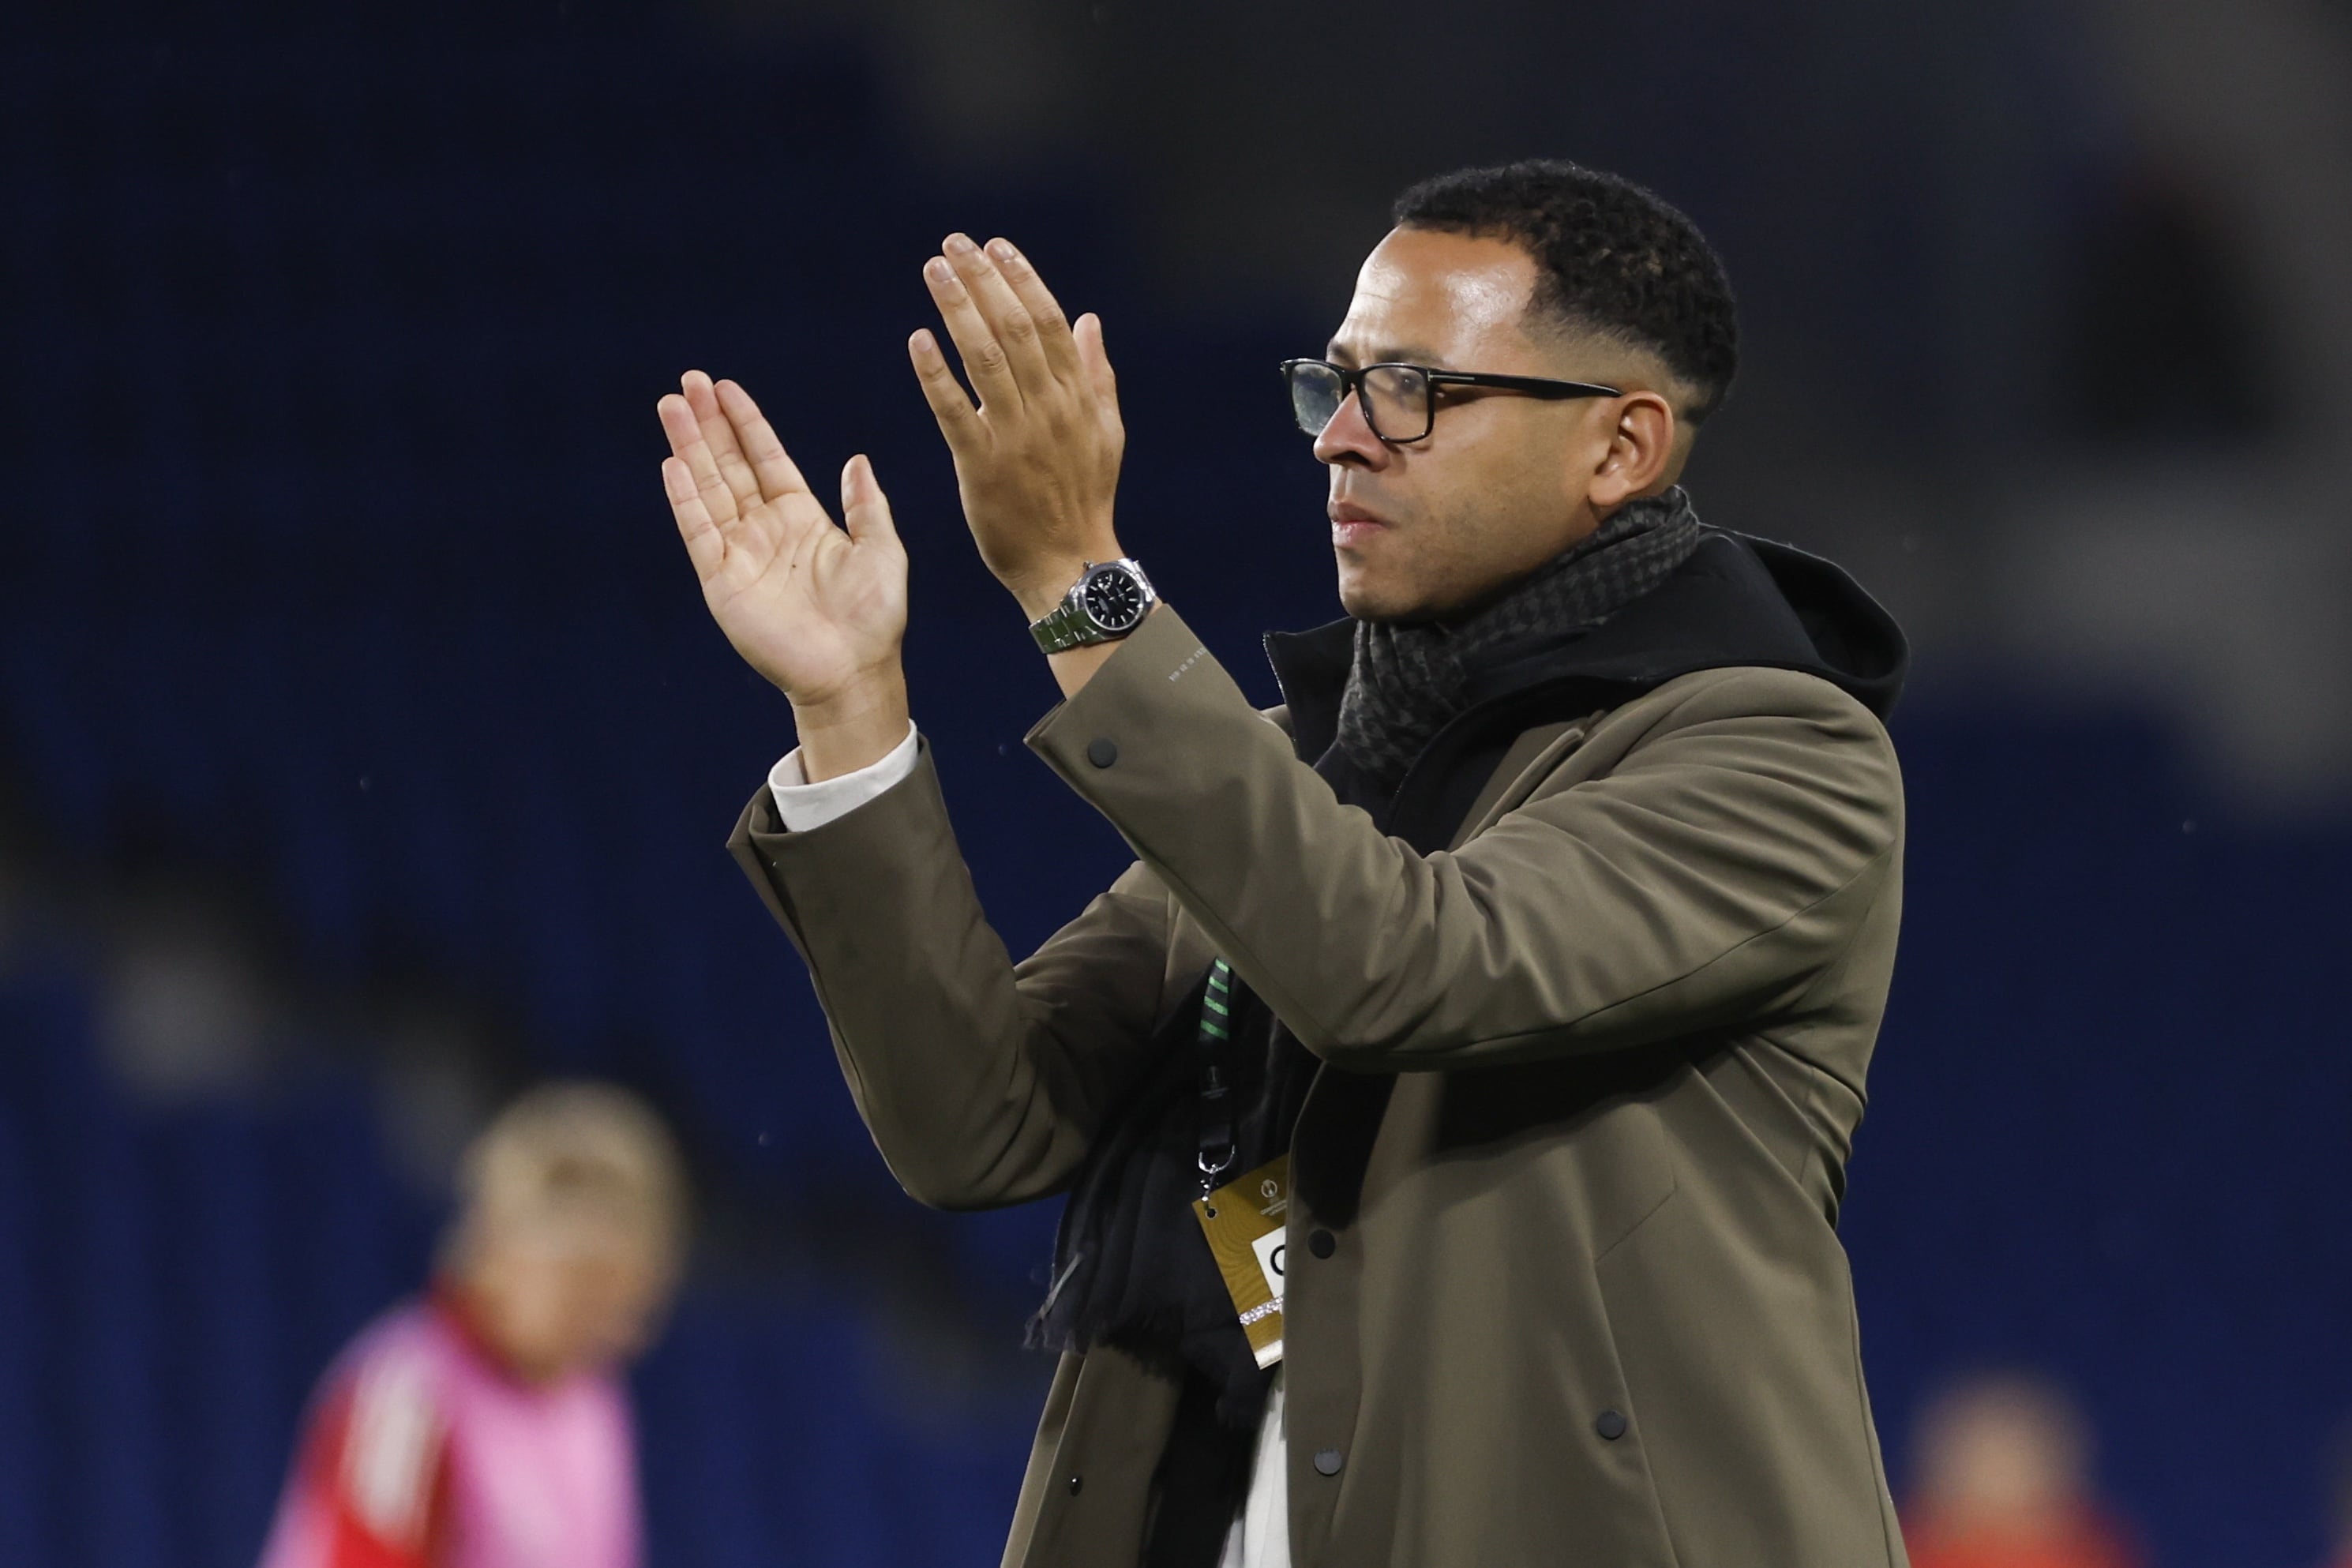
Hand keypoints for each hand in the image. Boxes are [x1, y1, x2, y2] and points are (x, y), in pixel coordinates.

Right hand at [659, 372, 910, 777]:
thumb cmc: (874, 616)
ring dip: (689, 448)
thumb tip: (856, 460)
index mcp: (801, 516)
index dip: (745, 422)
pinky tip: (674, 465)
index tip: (724, 387)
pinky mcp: (723, 582)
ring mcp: (740, 554)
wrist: (854, 671)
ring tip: (670, 407)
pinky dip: (686, 500)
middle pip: (729, 465)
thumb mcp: (882, 550)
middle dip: (708, 424)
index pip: (765, 457)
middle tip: (688, 381)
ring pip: (709, 489)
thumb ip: (865, 505)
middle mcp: (765, 529)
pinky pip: (700, 533)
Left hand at [910, 235, 1125, 618]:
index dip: (1023, 279)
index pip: (1050, 323)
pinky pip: (955, 412)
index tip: (996, 246)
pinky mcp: (983, 467)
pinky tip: (918, 339)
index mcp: (1077, 399)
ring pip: (986, 359)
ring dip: (959, 310)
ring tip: (934, 271)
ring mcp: (1016, 437)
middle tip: (954, 244)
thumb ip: (1096, 375)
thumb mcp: (1105, 435)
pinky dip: (936, 374)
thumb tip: (1089, 318)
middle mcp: (1049, 410)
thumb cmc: (1083, 501)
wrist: (1068, 567)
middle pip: (1016, 329)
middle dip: (985, 281)